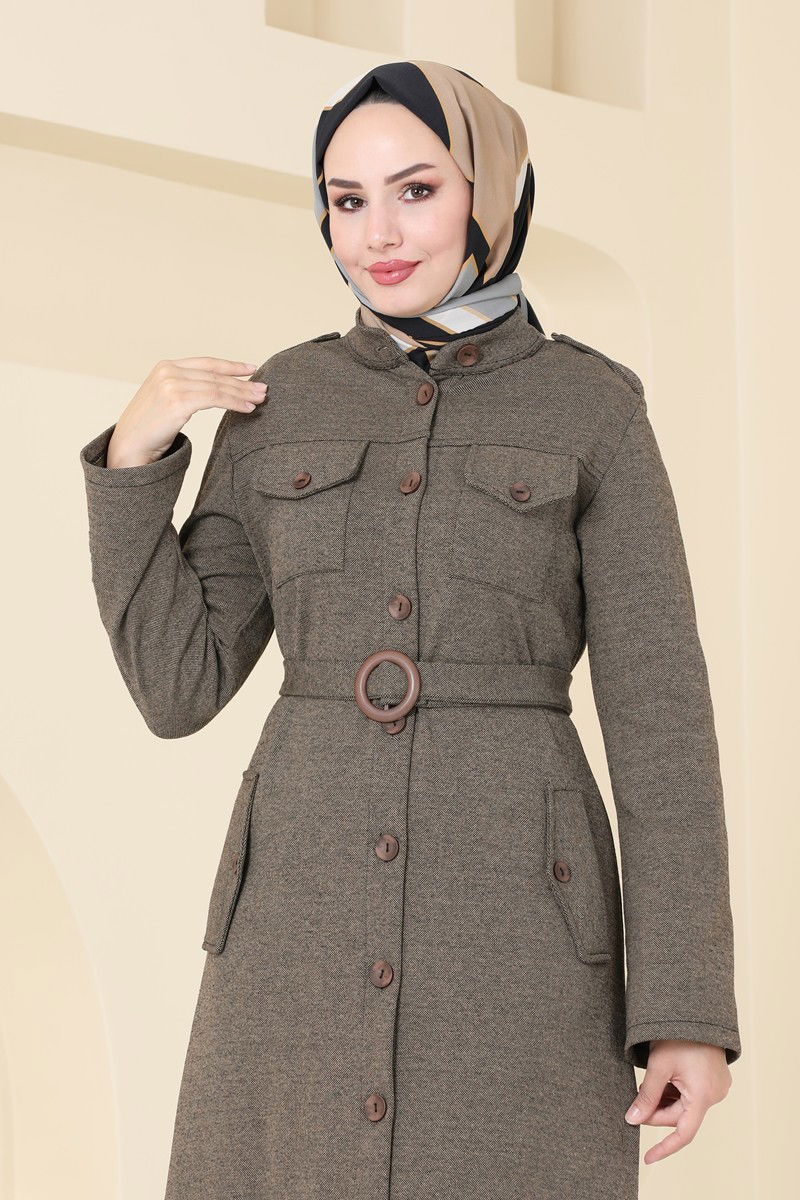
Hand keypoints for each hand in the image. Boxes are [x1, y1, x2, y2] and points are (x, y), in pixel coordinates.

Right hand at [106, 356, 267, 467]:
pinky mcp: (177, 400)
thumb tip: (214, 391)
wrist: (128, 447)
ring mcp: (172, 384)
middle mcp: (168, 371)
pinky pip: (215, 399)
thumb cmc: (149, 430)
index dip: (231, 365)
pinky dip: (234, 402)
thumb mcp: (165, 400)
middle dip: (242, 382)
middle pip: (215, 375)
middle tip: (263, 388)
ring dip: (242, 393)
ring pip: (218, 386)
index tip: (252, 368)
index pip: (206, 363)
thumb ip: (184, 390)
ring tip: (260, 399)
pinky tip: (247, 408)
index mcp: (165, 367)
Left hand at [624, 1039, 731, 1164]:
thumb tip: (632, 1120)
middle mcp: (715, 1095)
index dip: (664, 1148)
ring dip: (666, 1101)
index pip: (683, 1133)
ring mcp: (717, 1087)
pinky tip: (664, 1081)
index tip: (648, 1158)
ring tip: (650, 1084)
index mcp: (703, 1095)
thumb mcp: (658, 1065)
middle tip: (634, 1103)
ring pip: (685, 1105)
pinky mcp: (715, 1079)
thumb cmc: (678, 1035)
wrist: (697, 1010)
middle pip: (680, 1116)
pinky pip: (692, 1095)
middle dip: (656, 1112)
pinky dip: (676, 1093)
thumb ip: (646, 1096)